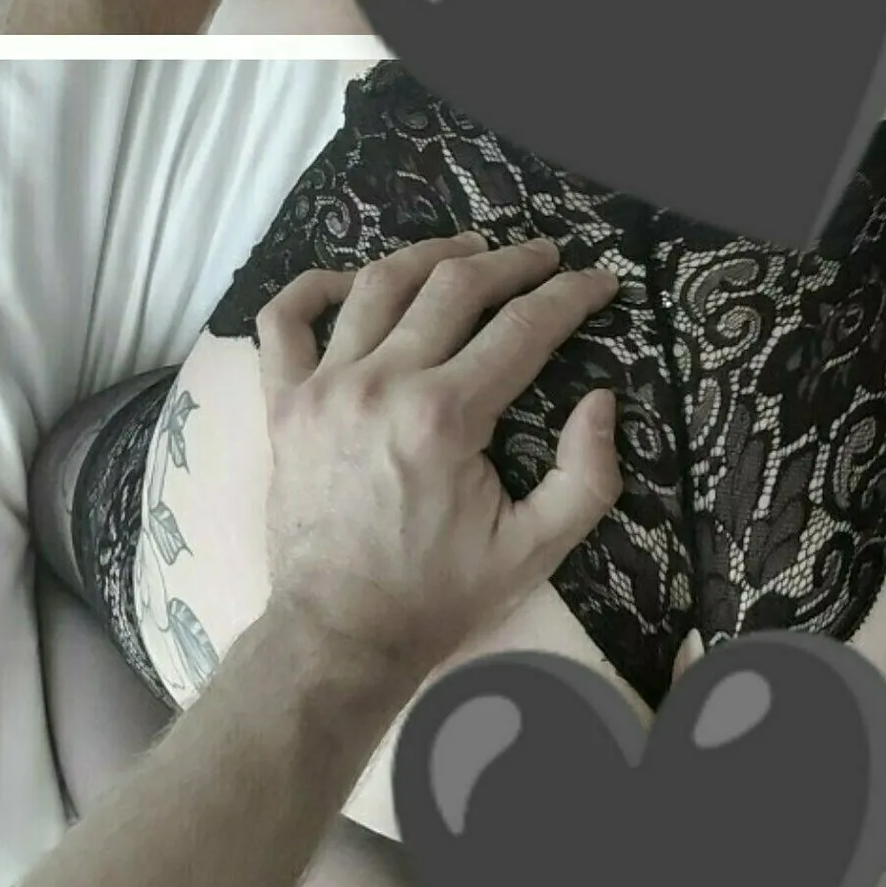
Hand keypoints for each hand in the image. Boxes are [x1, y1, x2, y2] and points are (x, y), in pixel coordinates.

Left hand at [253, 234, 622, 681]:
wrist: (341, 636)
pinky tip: (349, 282)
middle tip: (543, 256)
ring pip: (376, 285)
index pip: (523, 327)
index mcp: (446, 417)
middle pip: (454, 286)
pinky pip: (283, 322)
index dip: (570, 295)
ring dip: (428, 255)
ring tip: (467, 250)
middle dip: (511, 262)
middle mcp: (382, 384)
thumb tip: (602, 401)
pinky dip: (310, 288)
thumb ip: (587, 475)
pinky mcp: (284, 404)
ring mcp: (324, 388)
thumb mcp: (536, 549)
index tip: (598, 282)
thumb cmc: (441, 594)